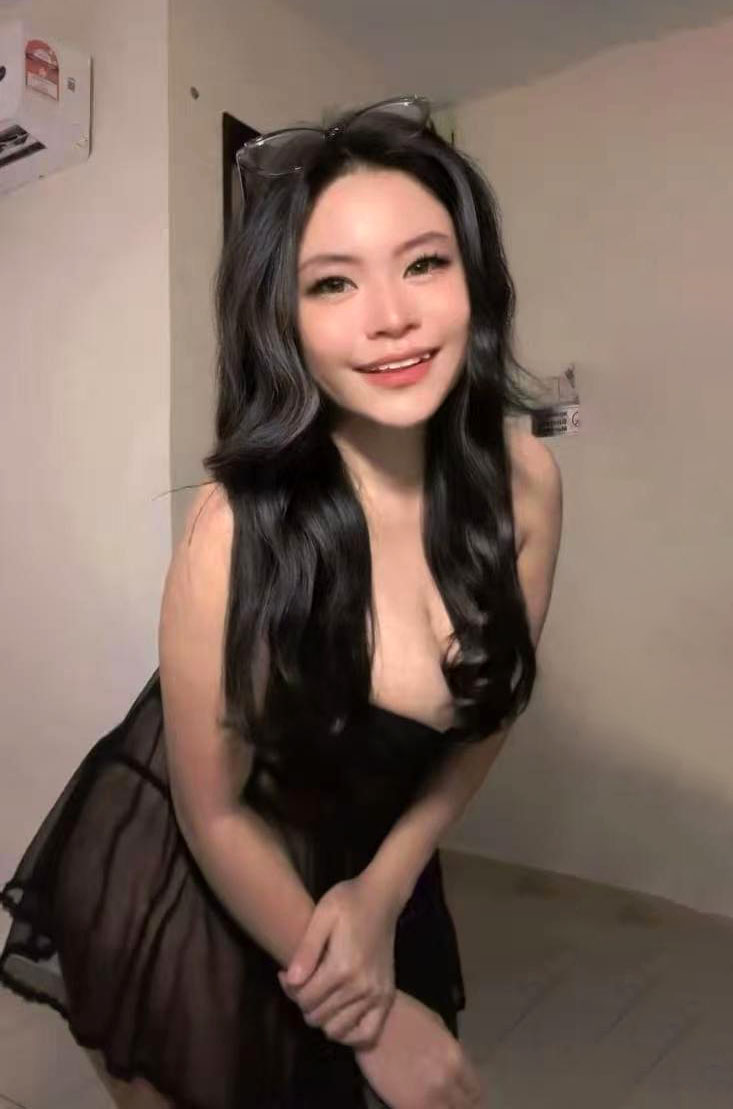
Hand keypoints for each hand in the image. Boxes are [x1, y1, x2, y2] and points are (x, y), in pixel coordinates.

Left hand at [278, 873, 398, 1048]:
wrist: (382, 898)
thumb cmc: (348, 902)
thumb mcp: (322, 915)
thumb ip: (306, 950)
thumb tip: (290, 981)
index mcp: (342, 966)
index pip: (305, 999)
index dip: (289, 989)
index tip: (286, 973)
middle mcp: (362, 986)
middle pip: (317, 1017)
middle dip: (303, 1002)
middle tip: (302, 981)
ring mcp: (377, 994)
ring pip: (337, 1030)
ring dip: (322, 1018)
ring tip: (319, 995)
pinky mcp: (387, 998)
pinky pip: (367, 1035)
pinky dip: (350, 1034)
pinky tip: (339, 1015)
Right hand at [355, 991, 482, 1108]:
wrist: (370, 1020)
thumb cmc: (403, 1014)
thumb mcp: (437, 1025)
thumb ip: (450, 1049)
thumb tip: (457, 1064)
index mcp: (457, 1060)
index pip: (475, 1091)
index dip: (471, 1096)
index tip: (464, 1096)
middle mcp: (447, 1083)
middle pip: (464, 1108)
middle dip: (459, 1105)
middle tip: (449, 1101)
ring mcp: (427, 1098)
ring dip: (442, 1107)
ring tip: (434, 1101)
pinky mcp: (405, 1106)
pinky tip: (420, 1103)